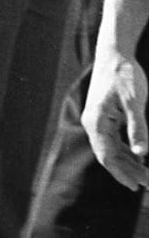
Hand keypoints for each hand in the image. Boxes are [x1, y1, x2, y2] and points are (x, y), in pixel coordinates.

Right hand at [83, 50, 148, 189]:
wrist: (113, 53)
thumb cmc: (124, 73)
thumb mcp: (134, 100)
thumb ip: (138, 127)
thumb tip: (142, 154)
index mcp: (96, 124)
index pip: (108, 156)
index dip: (122, 173)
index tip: (137, 185)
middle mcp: (93, 126)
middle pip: (110, 156)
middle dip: (128, 172)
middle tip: (148, 185)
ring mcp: (97, 122)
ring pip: (111, 150)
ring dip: (128, 164)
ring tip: (144, 177)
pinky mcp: (104, 118)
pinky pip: (113, 140)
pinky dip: (126, 151)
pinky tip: (137, 158)